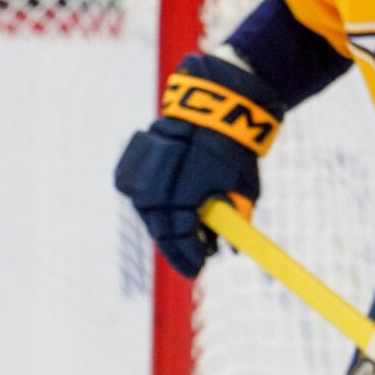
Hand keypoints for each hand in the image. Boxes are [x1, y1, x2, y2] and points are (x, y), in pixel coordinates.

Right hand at [114, 54, 281, 279]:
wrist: (211, 105)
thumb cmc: (232, 148)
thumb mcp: (242, 189)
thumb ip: (233, 218)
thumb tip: (230, 246)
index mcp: (180, 200)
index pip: (180, 241)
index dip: (190, 258)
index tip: (198, 269)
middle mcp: (153, 191)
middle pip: (161, 231)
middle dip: (177, 245)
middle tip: (193, 254)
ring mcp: (139, 177)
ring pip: (150, 213)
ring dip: (166, 222)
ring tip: (184, 226)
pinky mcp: (132, 164)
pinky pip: (142, 192)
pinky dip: (156, 200)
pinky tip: (171, 201)